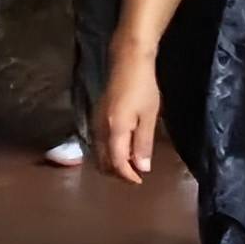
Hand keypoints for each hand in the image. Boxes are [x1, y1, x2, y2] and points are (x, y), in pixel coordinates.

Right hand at [94, 44, 159, 183]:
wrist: (128, 63)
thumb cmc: (143, 88)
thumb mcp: (149, 116)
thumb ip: (143, 143)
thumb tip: (142, 168)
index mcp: (114, 131)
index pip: (116, 163)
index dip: (127, 176)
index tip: (139, 181)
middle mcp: (100, 130)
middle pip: (103, 162)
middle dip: (118, 173)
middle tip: (135, 175)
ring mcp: (95, 123)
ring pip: (98, 154)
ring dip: (112, 164)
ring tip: (130, 164)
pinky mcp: (95, 117)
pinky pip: (98, 144)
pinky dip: (108, 153)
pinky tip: (122, 149)